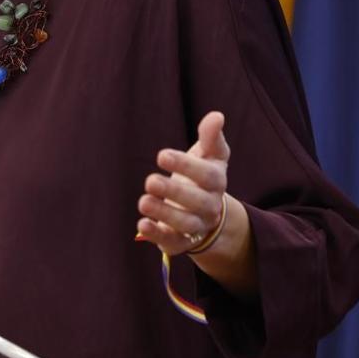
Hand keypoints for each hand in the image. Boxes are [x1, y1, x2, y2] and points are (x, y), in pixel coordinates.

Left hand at [137, 111, 229, 255]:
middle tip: (150, 180)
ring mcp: (196, 225)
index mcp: (216, 182)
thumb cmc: (202, 176)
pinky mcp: (180, 241)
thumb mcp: (209, 155)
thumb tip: (216, 116)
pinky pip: (172, 242)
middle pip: (197, 202)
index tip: (161, 154)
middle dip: (174, 192)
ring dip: (163, 214)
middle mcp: (209, 206)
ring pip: (184, 224)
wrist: (207, 212)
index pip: (207, 175)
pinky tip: (141, 224)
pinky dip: (156, 235)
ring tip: (144, 202)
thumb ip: (211, 137)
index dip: (186, 165)